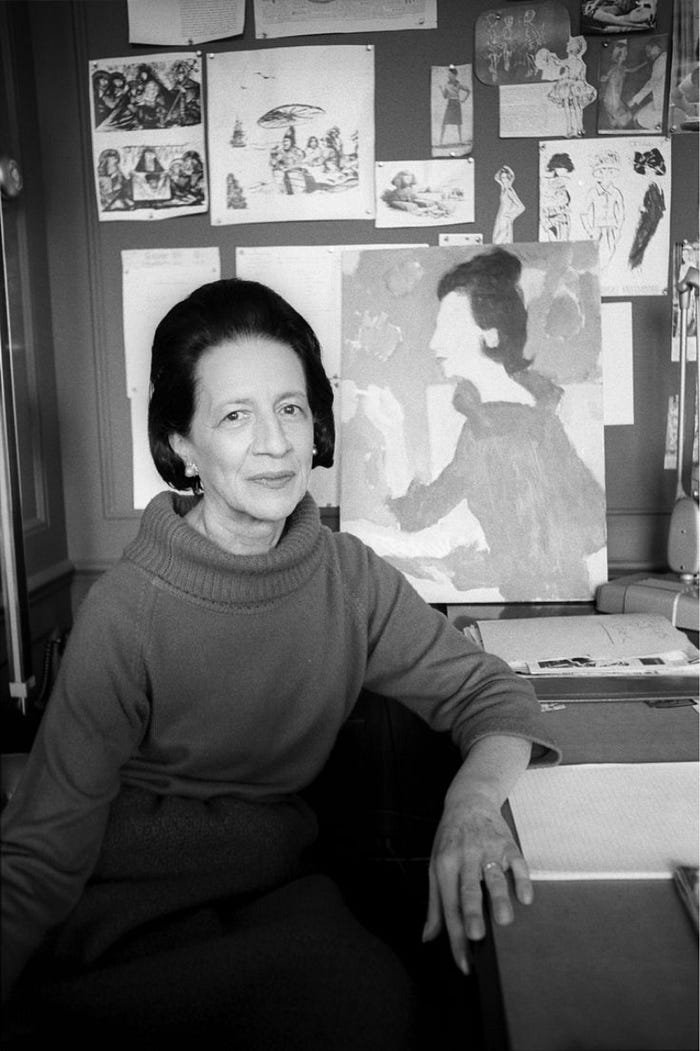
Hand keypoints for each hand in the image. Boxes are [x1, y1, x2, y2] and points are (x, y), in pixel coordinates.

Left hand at [422, 794, 532, 974]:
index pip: (448, 906)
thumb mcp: (435, 866)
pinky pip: (516, 862)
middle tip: (476, 936)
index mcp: (444, 866)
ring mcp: (487, 849)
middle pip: (468, 889)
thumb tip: (428, 938)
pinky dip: (522, 879)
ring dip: (499, 898)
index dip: (455, 938)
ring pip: (493, 877)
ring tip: (504, 920)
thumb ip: (435, 904)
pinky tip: (526, 896)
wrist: (469, 799)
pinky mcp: (507, 843)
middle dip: (472, 913)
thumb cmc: (450, 839)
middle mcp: (464, 857)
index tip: (464, 964)